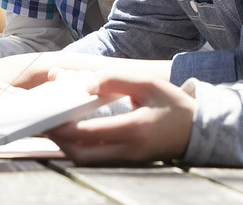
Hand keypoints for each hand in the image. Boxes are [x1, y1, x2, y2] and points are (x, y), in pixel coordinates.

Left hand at [47, 71, 195, 164]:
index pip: (91, 132)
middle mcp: (129, 150)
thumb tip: (88, 84)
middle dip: (60, 140)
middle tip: (46, 124)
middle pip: (82, 155)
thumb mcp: (149, 83)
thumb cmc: (173, 104)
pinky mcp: (126, 162)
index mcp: (136, 129)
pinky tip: (74, 134)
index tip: (52, 113)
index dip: (66, 125)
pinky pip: (96, 159)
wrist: (196, 130)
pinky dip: (80, 148)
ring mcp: (128, 160)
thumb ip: (117, 79)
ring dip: (67, 146)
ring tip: (56, 127)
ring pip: (86, 161)